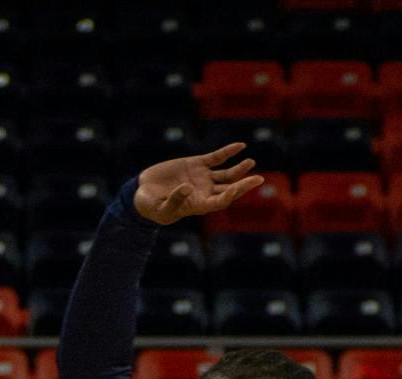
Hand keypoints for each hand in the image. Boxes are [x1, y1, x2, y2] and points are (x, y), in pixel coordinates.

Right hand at [133, 142, 264, 224]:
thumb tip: (188, 187)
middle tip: (258, 180)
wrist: (142, 192)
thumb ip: (174, 200)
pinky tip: (240, 146)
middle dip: (243, 184)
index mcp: (198, 205)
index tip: (235, 189)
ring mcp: (202, 178)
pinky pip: (216, 157)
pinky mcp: (197, 164)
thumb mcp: (160, 208)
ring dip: (239, 169)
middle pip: (229, 189)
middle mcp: (205, 192)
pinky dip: (228, 152)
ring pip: (226, 174)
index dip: (229, 196)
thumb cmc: (151, 206)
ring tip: (250, 162)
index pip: (220, 202)